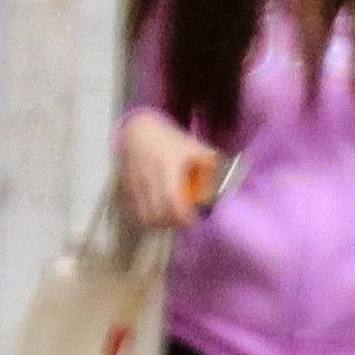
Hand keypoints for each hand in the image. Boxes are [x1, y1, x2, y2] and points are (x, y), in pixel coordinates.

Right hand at [116, 109, 223, 231]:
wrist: (139, 131)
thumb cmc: (170, 140)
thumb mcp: (193, 147)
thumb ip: (210, 163)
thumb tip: (228, 181)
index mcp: (167, 165)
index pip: (172, 199)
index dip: (183, 216)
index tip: (193, 219)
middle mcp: (148, 175)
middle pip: (157, 213)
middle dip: (172, 223)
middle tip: (185, 222)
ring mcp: (134, 183)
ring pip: (144, 216)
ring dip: (159, 224)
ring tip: (172, 220)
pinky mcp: (126, 188)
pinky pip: (135, 212)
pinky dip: (148, 219)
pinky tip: (158, 215)